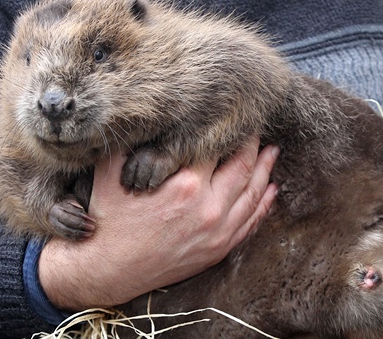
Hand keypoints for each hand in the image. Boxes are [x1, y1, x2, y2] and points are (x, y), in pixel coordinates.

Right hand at [38, 137, 278, 310]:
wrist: (109, 269)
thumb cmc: (110, 218)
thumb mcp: (112, 172)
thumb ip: (132, 141)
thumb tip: (146, 114)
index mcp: (185, 184)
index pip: (217, 145)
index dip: (226, 127)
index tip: (232, 114)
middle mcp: (208, 207)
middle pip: (242, 166)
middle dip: (252, 144)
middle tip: (258, 127)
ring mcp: (217, 231)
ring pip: (253, 193)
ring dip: (266, 170)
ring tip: (273, 152)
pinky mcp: (219, 249)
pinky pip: (251, 222)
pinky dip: (264, 204)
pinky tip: (271, 190)